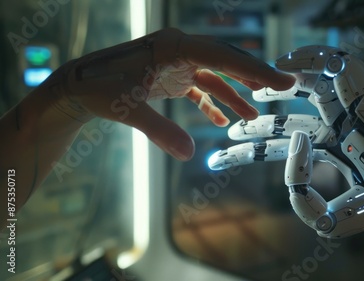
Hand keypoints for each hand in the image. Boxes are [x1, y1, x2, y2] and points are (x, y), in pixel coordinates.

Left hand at [45, 28, 295, 160]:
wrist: (78, 85)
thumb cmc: (100, 90)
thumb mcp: (128, 109)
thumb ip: (160, 131)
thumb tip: (189, 154)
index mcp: (173, 47)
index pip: (223, 57)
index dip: (256, 69)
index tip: (282, 80)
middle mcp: (179, 49)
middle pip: (226, 61)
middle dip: (255, 76)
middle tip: (284, 86)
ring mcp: (176, 62)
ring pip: (215, 75)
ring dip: (234, 94)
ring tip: (251, 115)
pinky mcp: (170, 75)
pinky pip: (199, 87)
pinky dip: (211, 102)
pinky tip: (219, 120)